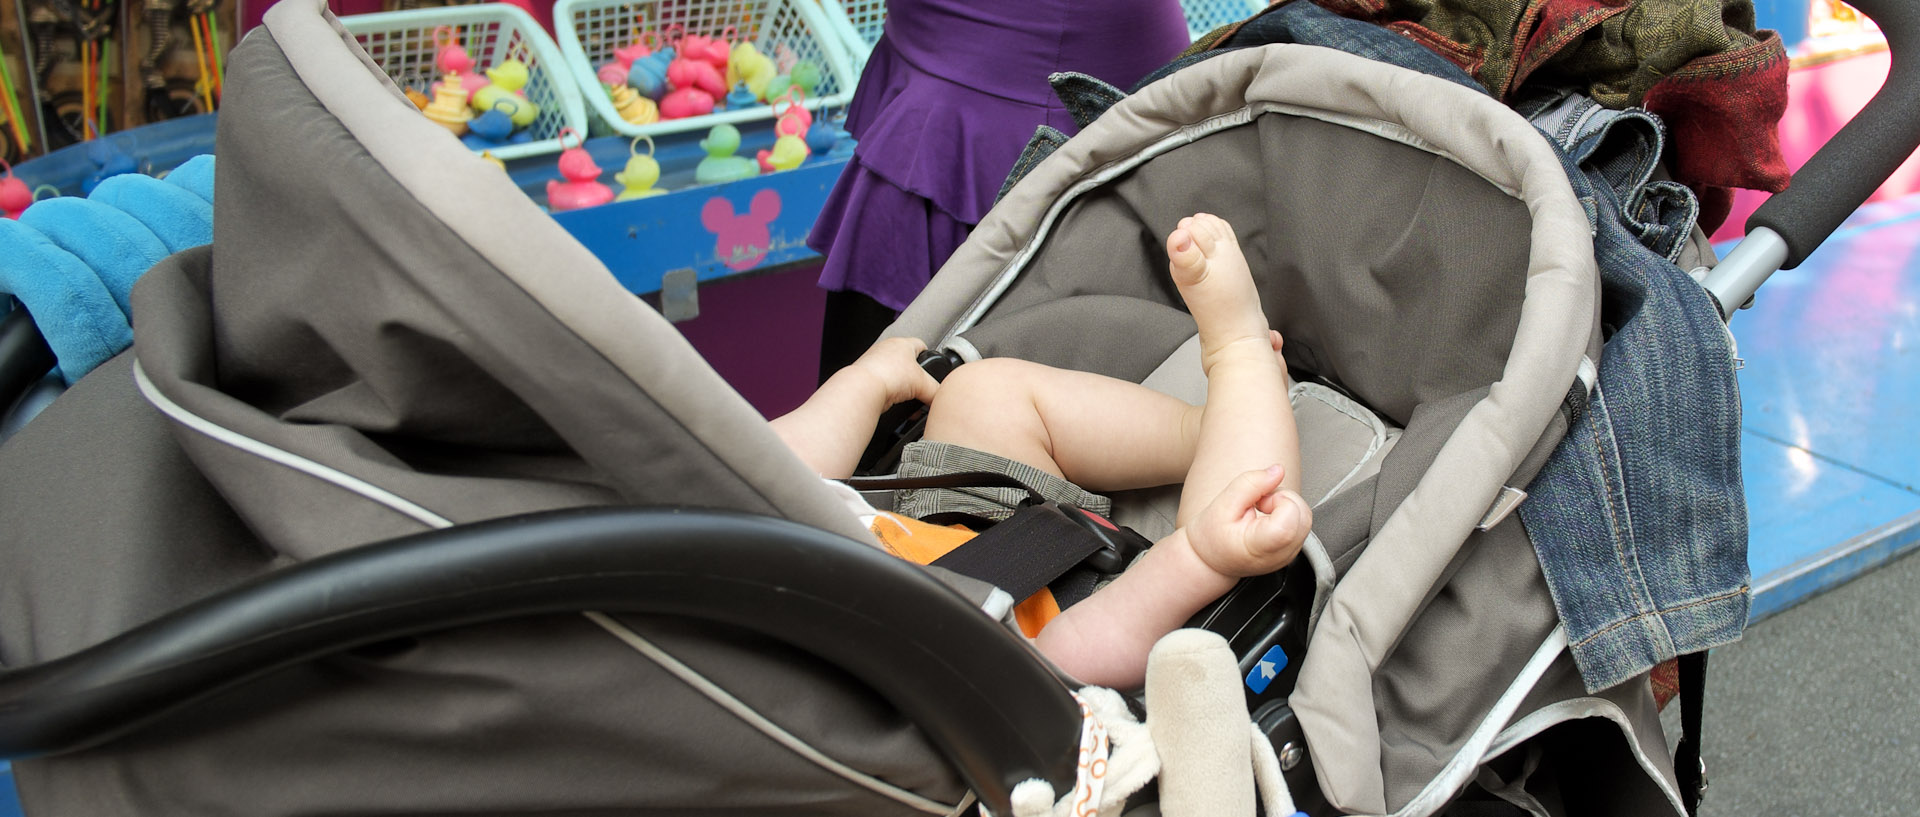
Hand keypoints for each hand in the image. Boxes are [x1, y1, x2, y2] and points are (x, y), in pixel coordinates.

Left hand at [849, 336, 939, 406]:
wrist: (863, 389)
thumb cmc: (888, 376)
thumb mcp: (923, 384)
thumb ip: (936, 391)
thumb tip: (940, 400)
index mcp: (901, 343)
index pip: (921, 345)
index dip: (929, 357)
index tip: (932, 367)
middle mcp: (886, 350)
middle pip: (907, 363)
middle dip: (915, 379)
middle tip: (921, 390)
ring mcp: (873, 363)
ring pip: (895, 376)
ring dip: (902, 389)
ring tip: (908, 401)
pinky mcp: (865, 377)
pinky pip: (883, 386)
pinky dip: (890, 395)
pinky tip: (895, 405)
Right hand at [1187, 466, 1310, 577]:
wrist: (1211, 561)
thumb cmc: (1212, 537)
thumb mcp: (1222, 504)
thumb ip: (1250, 483)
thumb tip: (1278, 470)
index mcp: (1259, 547)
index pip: (1290, 519)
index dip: (1279, 499)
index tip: (1260, 502)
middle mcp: (1279, 555)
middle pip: (1303, 515)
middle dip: (1283, 499)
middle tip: (1259, 504)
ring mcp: (1288, 555)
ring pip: (1305, 518)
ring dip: (1286, 505)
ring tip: (1262, 511)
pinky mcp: (1292, 551)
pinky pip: (1302, 524)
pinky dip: (1288, 514)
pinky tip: (1268, 519)